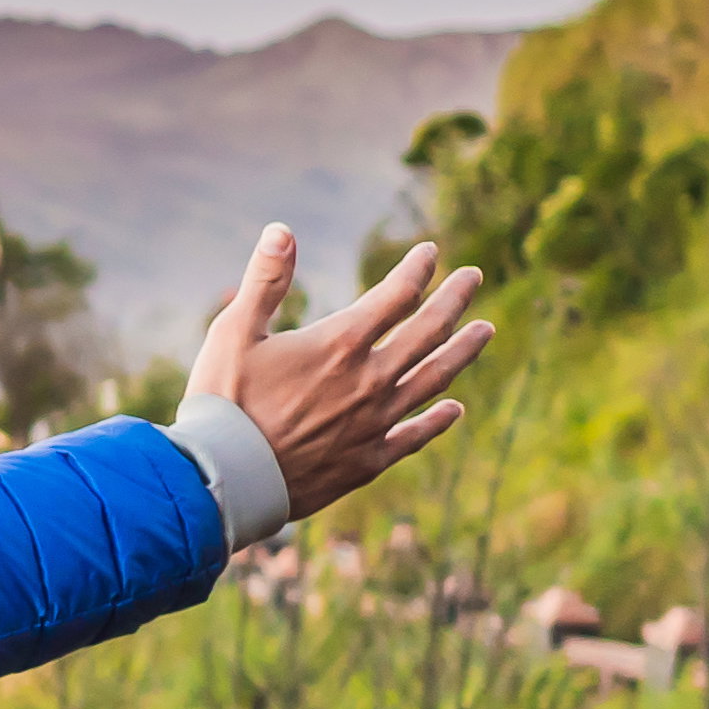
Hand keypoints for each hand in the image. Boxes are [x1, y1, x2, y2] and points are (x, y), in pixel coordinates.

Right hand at [186, 225, 487, 522]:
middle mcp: (369, 380)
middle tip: (474, 277)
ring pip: (434, 379)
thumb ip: (265, 281)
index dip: (417, 269)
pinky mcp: (369, 459)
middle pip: (428, 331)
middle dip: (454, 299)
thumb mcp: (234, 332)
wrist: (225, 478)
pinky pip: (416, 436)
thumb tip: (281, 230)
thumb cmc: (223, 401)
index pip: (396, 295)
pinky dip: (438, 420)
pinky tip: (455, 409)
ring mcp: (375, 422)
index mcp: (340, 344)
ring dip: (462, 351)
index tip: (431, 252)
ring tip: (485, 331)